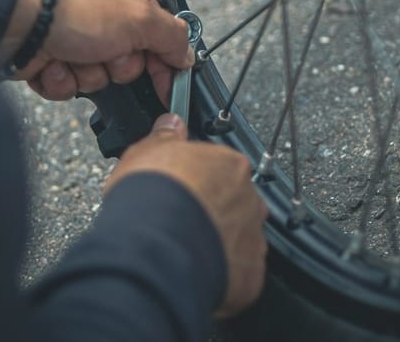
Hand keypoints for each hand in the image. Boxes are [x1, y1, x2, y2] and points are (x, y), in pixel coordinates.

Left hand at [0, 0, 193, 104]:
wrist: (15, 19)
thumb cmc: (71, 6)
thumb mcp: (139, 18)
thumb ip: (171, 37)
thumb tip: (187, 54)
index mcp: (127, 1)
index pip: (160, 38)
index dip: (165, 64)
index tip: (169, 85)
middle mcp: (102, 18)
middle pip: (128, 65)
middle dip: (116, 66)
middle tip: (105, 51)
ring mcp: (74, 38)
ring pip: (97, 79)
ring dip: (85, 74)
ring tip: (70, 54)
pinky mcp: (49, 58)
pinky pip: (67, 87)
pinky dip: (60, 80)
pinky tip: (50, 62)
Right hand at [105, 113, 268, 317]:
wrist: (157, 247)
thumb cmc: (153, 196)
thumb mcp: (146, 152)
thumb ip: (163, 137)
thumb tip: (170, 124)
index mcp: (231, 166)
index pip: (220, 169)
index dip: (197, 181)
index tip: (180, 189)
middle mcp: (250, 201)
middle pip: (234, 204)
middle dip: (211, 212)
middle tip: (180, 221)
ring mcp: (253, 239)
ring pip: (238, 240)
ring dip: (216, 243)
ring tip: (183, 250)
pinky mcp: (250, 276)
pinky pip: (238, 274)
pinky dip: (219, 274)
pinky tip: (194, 272)